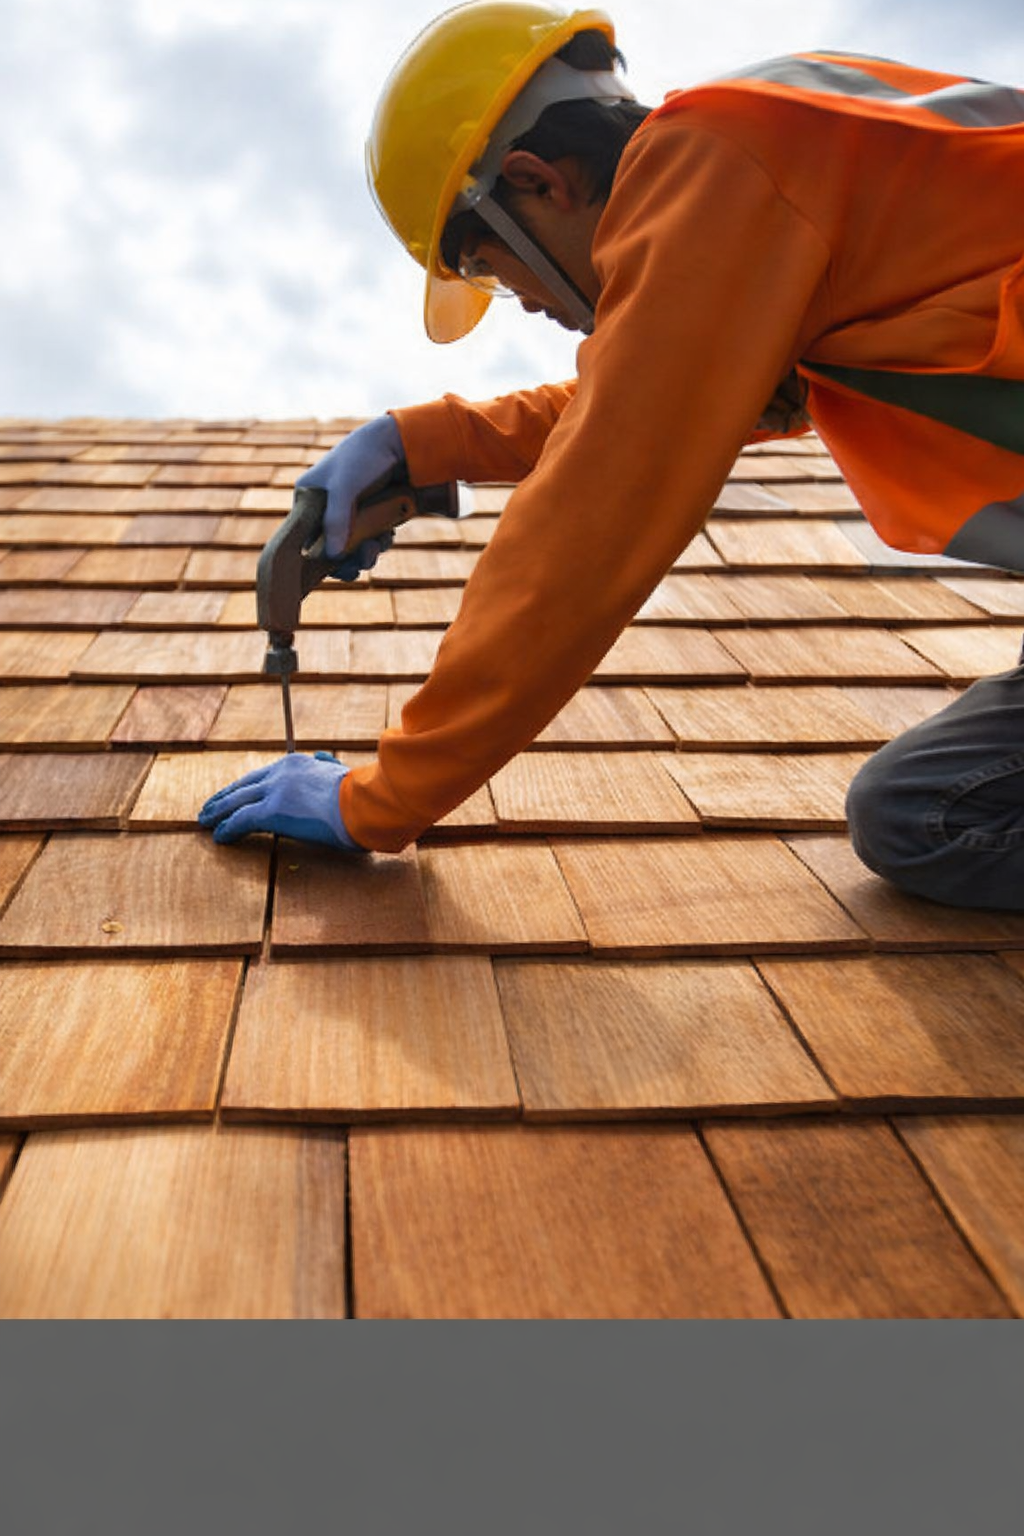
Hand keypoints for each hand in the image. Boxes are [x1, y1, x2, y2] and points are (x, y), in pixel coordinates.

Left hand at [197, 752, 365, 850]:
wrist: (366, 803)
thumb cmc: (363, 796)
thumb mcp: (344, 775)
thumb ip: (329, 767)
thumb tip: (324, 758)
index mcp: (299, 763)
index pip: (262, 775)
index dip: (244, 786)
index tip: (235, 793)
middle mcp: (282, 772)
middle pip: (244, 785)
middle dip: (224, 796)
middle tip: (210, 807)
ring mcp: (275, 791)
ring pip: (236, 801)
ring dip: (218, 812)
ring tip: (205, 822)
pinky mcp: (272, 812)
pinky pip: (241, 820)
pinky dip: (227, 829)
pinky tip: (219, 837)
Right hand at [296, 414, 404, 579]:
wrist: (399, 442)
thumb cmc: (365, 457)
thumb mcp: (346, 488)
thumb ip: (336, 520)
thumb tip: (331, 556)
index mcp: (308, 496)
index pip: (305, 538)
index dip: (320, 558)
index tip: (340, 570)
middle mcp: (325, 505)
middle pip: (330, 546)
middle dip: (350, 557)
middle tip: (366, 560)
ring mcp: (347, 510)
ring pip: (352, 545)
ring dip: (368, 550)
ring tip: (381, 542)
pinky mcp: (367, 513)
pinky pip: (368, 538)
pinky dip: (379, 540)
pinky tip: (388, 532)